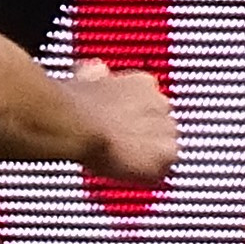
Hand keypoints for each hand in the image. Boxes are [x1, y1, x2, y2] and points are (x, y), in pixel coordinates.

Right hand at [71, 60, 176, 185]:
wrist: (80, 124)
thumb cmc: (77, 103)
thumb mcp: (87, 75)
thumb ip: (99, 75)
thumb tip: (96, 69)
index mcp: (144, 83)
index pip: (149, 105)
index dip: (133, 120)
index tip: (117, 127)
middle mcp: (162, 102)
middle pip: (160, 127)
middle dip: (143, 138)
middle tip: (118, 147)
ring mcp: (168, 128)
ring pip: (163, 148)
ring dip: (146, 156)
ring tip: (119, 160)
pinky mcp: (167, 154)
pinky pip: (161, 170)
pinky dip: (146, 174)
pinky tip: (125, 170)